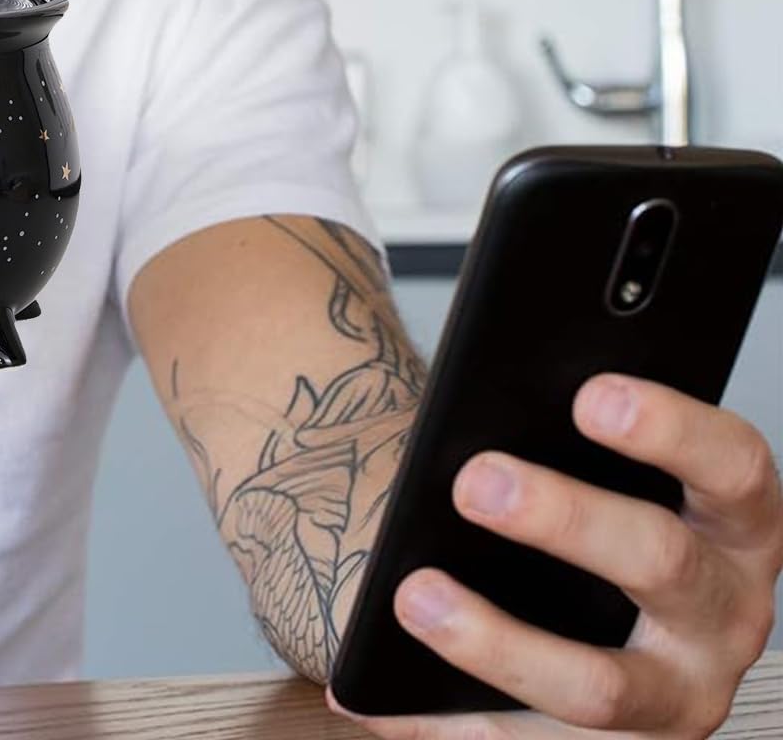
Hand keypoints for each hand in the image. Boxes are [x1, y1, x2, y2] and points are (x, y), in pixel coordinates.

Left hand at [328, 373, 782, 736]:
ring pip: (600, 687)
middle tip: (474, 481)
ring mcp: (679, 695)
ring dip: (498, 644)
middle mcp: (724, 610)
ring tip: (414, 595)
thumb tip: (477, 402)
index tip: (590, 396)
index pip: (731, 464)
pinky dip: (447, 722)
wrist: (553, 587)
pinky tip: (374, 690)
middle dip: (565, 519)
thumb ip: (549, 426)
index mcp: (730, 518)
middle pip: (661, 561)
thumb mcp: (581, 456)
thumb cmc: (569, 491)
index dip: (671, 427)